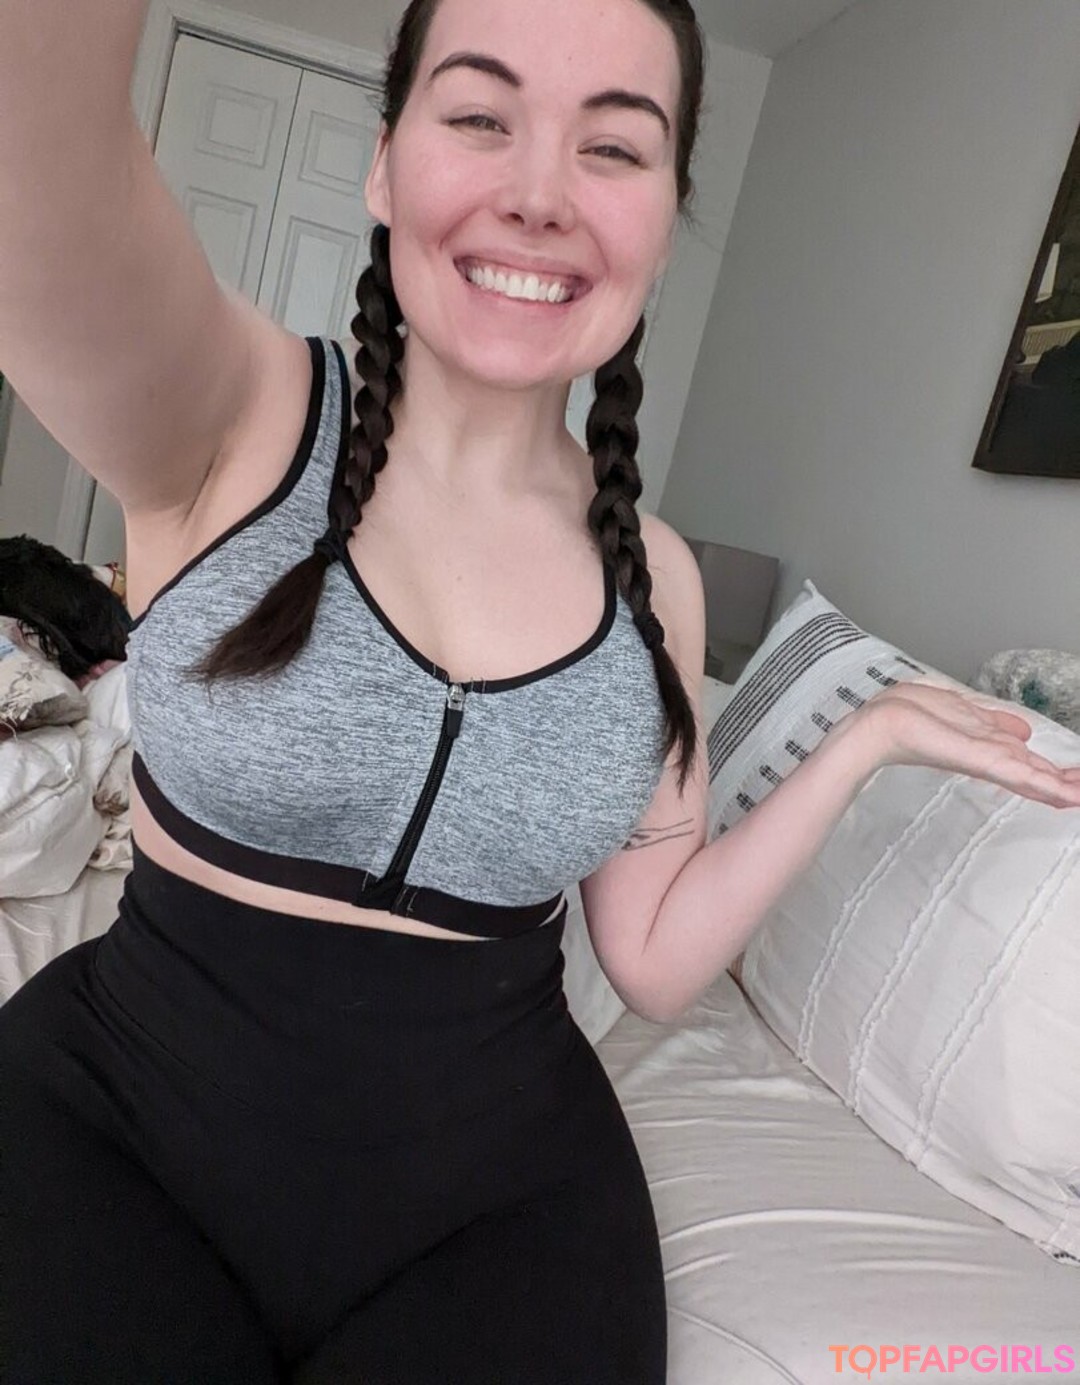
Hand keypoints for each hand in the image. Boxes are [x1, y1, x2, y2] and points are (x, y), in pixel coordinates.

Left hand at [859, 679, 1079, 809]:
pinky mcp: (977, 759)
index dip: (1054, 774)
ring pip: (1031, 778)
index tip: (1078, 783)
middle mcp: (988, 757)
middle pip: (1034, 774)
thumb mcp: (964, 711)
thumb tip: (1024, 732)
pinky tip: (1067, 795)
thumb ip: (994, 723)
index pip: (1028, 764)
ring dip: (1063, 788)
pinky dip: (1045, 784)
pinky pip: (1016, 773)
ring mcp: (983, 761)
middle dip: (1064, 784)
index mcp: (986, 746)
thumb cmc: (910, 713)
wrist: (881, 724)